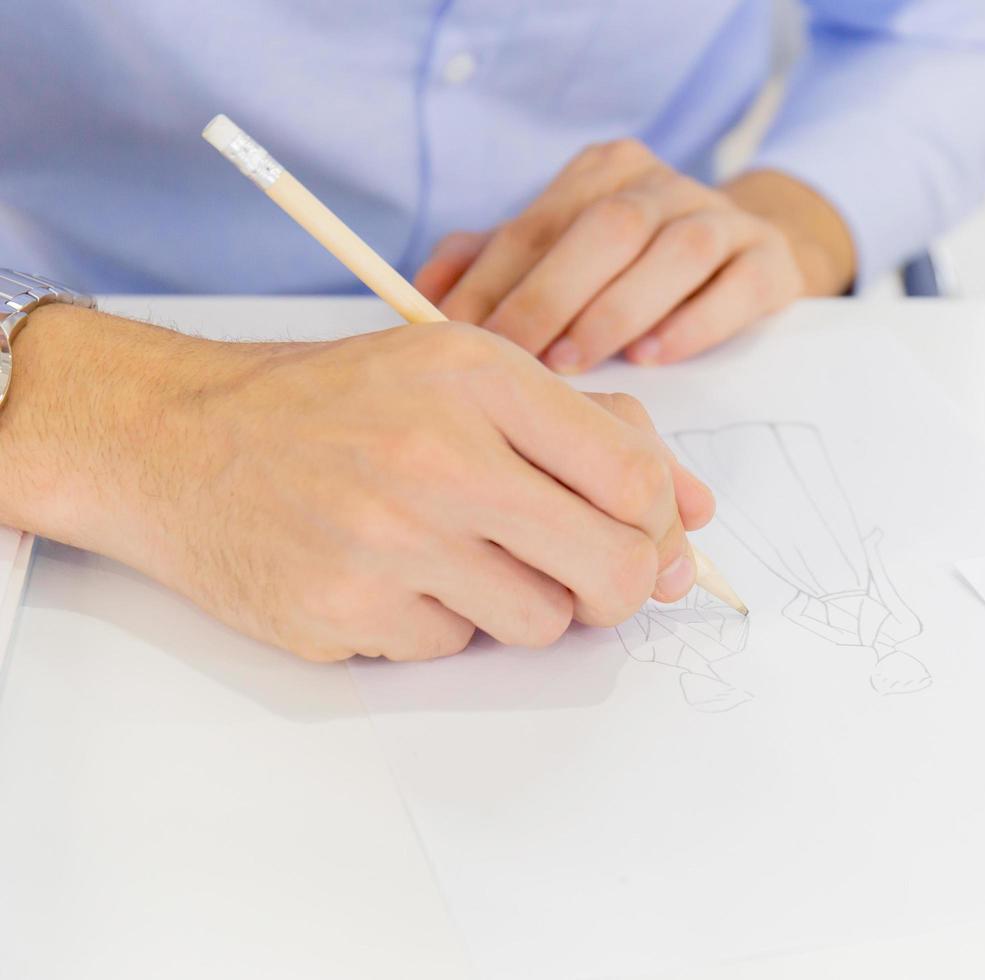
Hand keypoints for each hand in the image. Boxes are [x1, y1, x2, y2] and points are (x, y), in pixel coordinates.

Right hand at [0, 307, 713, 661]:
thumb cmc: (335, 405)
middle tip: (586, 576)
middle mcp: (437, 456)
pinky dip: (440, 622)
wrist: (177, 439)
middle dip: (618, 586)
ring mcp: (386, 541)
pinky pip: (452, 648)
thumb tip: (693, 512)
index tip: (646, 539)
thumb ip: (590, 430)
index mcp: (480, 377)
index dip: (659, 525)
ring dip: (520, 603)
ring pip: (539, 624)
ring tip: (460, 556)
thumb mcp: (463, 374)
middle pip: (611, 569)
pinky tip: (393, 575)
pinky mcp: (342, 611)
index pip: (633, 478)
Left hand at [415, 140, 855, 372]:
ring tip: (577, 362)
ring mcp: (723, 218)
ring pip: (674, 253)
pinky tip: (653, 357)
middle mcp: (663, 185)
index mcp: (603, 174)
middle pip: (607, 227)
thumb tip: (420, 297)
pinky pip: (734, 287)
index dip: (495, 278)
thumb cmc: (633, 271)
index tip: (461, 335)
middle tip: (520, 357)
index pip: (539, 221)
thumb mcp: (560, 259)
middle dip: (553, 295)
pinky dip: (691, 324)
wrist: (748, 259)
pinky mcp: (770, 262)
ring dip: (618, 310)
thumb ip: (493, 267)